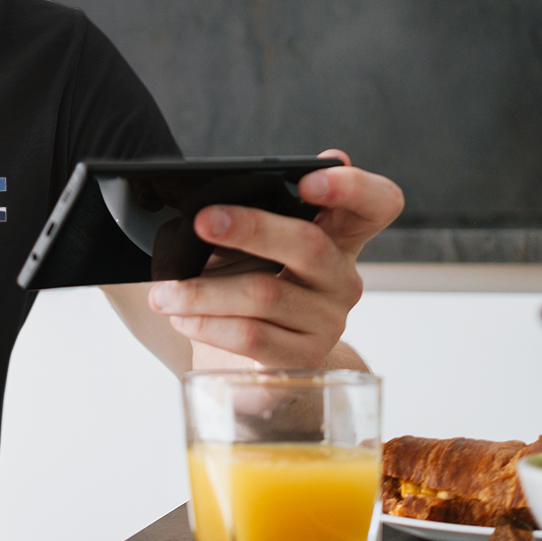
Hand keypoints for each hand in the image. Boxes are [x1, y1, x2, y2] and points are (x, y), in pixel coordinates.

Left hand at [145, 150, 402, 368]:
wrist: (257, 360)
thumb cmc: (253, 285)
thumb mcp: (256, 246)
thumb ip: (254, 213)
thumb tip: (210, 205)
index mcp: (339, 235)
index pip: (377, 203)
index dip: (352, 187)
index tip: (309, 180)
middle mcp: (342, 276)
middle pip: (309, 244)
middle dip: (250, 227)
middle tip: (202, 220)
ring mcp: (329, 319)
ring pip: (265, 293)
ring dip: (202, 290)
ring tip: (164, 291)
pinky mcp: (304, 357)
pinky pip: (252, 336)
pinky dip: (208, 324)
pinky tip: (182, 318)